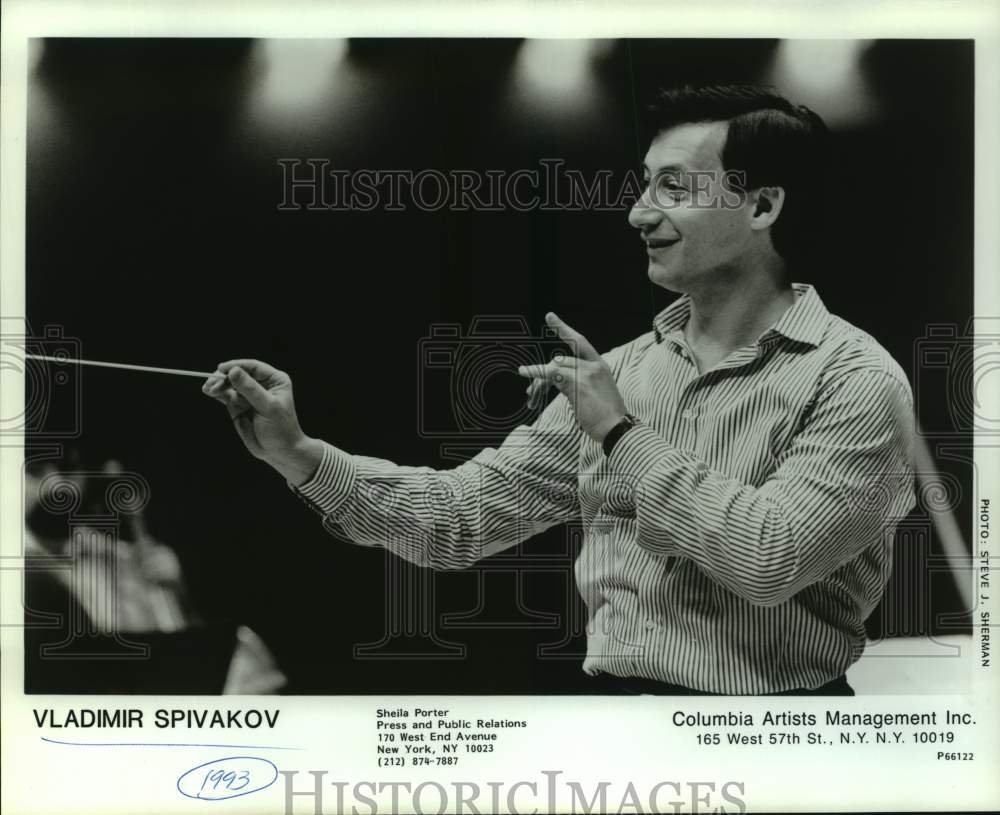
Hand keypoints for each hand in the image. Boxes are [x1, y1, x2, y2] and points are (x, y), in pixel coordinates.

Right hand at [202, 359, 322, 485]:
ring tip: (208, 389)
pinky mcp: (237, 405)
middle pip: (238, 373)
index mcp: (274, 379)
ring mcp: (247, 395)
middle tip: (212, 383)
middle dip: (224, 377)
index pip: (253, 367)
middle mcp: (260, 384)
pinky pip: (225, 395)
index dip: (237, 365)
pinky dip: (216, 392)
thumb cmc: (280, 428)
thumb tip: (233, 371)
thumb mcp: (268, 407)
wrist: (278, 451)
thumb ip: (250, 389)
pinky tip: (208, 391)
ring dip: (217, 384)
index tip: (222, 368)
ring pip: (229, 384)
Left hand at [517, 313, 627, 443]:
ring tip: (530, 395)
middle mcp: (593, 366)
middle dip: (543, 375)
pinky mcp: (576, 382)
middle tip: (532, 392)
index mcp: (600, 366)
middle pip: (559, 361)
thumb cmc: (607, 417)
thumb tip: (556, 382)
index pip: (580, 342)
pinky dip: (537, 375)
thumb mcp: (598, 393)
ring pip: (553, 368)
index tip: (550, 317)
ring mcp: (585, 373)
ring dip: (538, 382)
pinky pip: (551, 375)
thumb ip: (580, 383)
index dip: (564, 329)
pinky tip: (526, 375)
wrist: (616, 428)